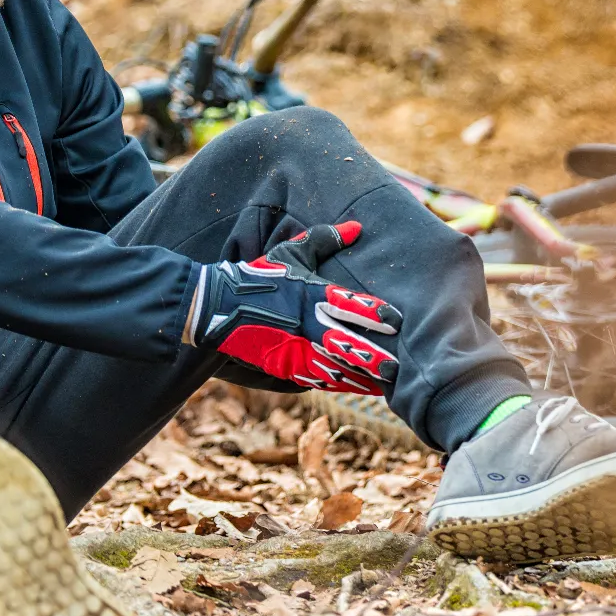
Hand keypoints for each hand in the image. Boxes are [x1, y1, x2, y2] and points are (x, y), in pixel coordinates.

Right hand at [184, 222, 400, 394]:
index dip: (374, 313)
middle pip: (346, 344)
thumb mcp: (291, 251)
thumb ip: (326, 239)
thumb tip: (356, 227)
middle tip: (396, 367)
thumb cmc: (260, 275)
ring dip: (361, 377)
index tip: (396, 320)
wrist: (218, 306)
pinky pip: (318, 379)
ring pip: (335, 368)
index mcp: (312, 294)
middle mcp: (307, 323)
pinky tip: (359, 388)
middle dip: (372, 357)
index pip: (349, 305)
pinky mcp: (284, 365)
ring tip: (385, 384)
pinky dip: (341, 384)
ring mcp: (295, 348)